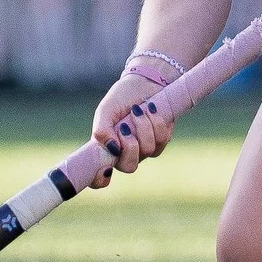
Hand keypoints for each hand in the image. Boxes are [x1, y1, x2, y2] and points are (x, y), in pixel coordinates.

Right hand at [87, 72, 172, 188]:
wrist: (145, 82)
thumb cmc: (122, 97)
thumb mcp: (106, 109)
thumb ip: (101, 129)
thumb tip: (112, 149)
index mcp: (107, 149)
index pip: (99, 177)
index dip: (99, 179)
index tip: (104, 169)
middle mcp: (125, 153)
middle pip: (129, 167)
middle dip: (130, 146)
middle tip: (126, 127)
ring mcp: (145, 149)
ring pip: (147, 150)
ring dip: (143, 126)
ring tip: (138, 110)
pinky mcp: (162, 141)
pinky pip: (161, 139)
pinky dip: (155, 121)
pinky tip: (151, 109)